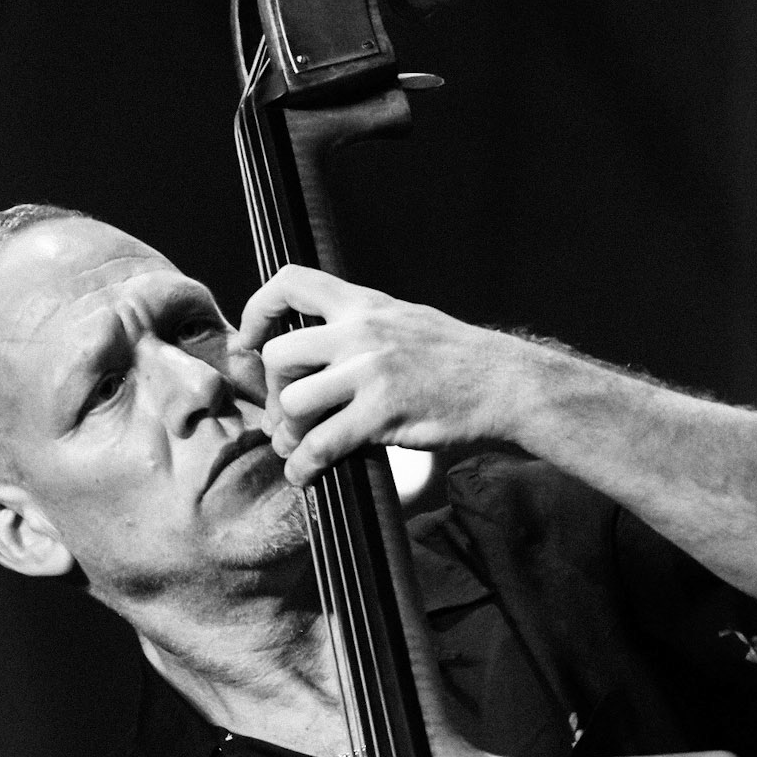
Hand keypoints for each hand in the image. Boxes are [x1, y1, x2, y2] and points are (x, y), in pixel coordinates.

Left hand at [237, 264, 518, 487]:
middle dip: (271, 392)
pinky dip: (303, 464)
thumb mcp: (406, 320)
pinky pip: (321, 443)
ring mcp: (371, 371)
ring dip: (287, 432)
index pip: (291, 283)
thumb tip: (319, 346)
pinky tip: (305, 474)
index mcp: (364, 304)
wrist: (506, 382)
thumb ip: (361, 326)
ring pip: (293, 401)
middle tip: (285, 415)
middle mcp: (361, 331)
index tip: (250, 342)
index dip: (258, 310)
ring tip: (296, 448)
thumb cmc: (458, 359)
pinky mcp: (382, 412)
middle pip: (279, 354)